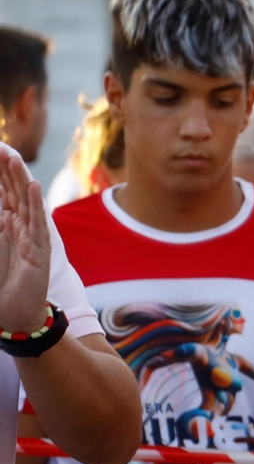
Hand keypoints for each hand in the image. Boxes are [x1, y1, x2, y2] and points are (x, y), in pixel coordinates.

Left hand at [0, 144, 50, 332]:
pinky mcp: (38, 253)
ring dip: (20, 180)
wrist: (16, 316)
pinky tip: (32, 187)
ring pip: (26, 204)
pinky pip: (37, 224)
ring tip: (15, 159)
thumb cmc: (1, 288)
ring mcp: (32, 240)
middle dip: (7, 171)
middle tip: (2, 147)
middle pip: (14, 194)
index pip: (2, 195)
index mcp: (7, 228)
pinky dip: (35, 204)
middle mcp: (21, 230)